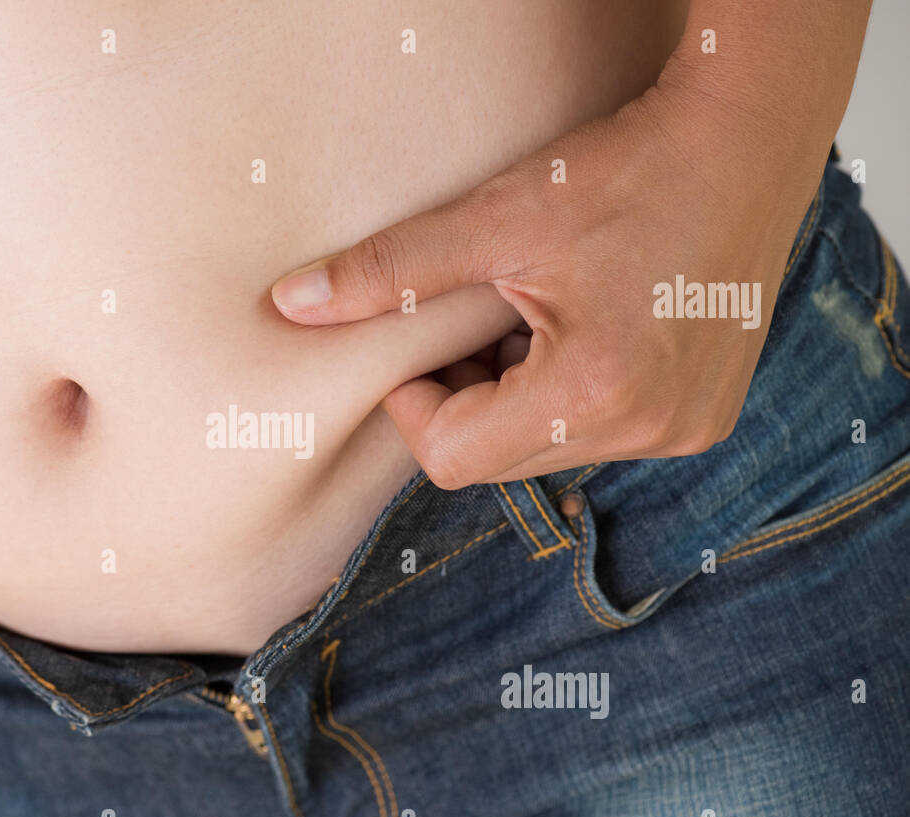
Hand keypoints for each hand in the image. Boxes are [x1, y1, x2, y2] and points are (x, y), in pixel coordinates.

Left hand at [269, 78, 826, 488]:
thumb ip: (388, 272)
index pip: (452, 458)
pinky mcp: (703, 418)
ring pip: (545, 449)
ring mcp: (685, 430)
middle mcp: (650, 430)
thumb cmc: (625, 169)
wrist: (747, 139)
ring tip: (536, 313)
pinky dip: (566, 395)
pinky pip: (597, 433)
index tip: (426, 337)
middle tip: (478, 315)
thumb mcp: (495, 218)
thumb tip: (288, 306)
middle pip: (499, 459)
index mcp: (595, 392)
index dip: (415, 402)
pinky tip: (580, 328)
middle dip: (465, 399)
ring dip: (515, 397)